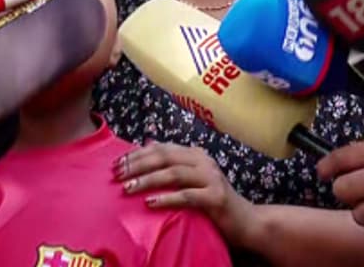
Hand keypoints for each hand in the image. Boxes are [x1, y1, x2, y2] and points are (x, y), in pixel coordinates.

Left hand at [114, 142, 254, 244]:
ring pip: (173, 174)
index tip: (116, 164)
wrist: (247, 221)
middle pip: (164, 157)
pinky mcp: (216, 197)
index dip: (137, 154)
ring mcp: (211, 178)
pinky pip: (187, 196)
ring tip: (128, 188)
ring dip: (147, 180)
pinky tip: (150, 203)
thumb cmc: (214, 201)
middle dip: (138, 165)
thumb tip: (148, 142)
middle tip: (117, 175)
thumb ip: (173, 162)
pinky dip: (167, 198)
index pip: (161, 148)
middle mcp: (203, 161)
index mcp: (195, 154)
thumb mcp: (193, 178)